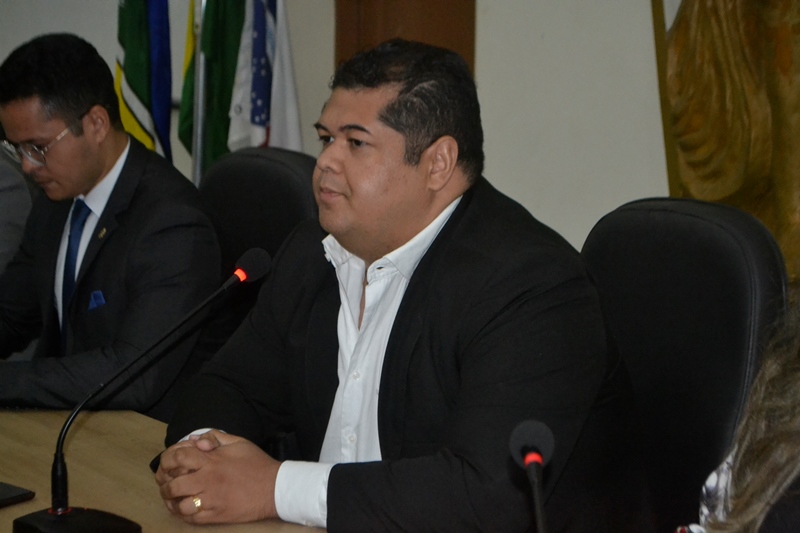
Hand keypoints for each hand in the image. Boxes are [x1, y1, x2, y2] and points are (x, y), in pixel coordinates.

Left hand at [156, 430, 280, 523]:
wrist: (274, 487)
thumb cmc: (256, 463)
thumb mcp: (238, 442)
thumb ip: (215, 437)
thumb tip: (195, 440)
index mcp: (212, 461)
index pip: (179, 458)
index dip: (167, 459)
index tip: (166, 463)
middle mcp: (208, 481)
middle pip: (174, 485)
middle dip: (165, 484)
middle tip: (165, 483)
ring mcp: (211, 500)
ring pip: (180, 505)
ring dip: (172, 502)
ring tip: (173, 498)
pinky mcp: (216, 515)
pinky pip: (192, 518)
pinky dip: (183, 514)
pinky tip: (184, 508)